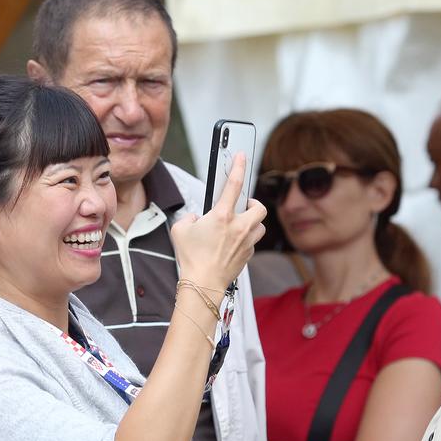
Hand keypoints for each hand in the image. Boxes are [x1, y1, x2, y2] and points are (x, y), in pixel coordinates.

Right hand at [171, 154, 265, 290]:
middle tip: (241, 206)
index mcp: (222, 216)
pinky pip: (252, 241)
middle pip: (259, 206)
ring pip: (260, 225)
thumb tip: (197, 218)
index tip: (241, 156)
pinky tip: (232, 243)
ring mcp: (246, 241)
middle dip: (252, 203)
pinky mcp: (248, 255)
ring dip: (252, 222)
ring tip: (238, 225)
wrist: (203, 284)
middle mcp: (239, 226)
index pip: (234, 184)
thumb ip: (189, 217)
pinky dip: (246, 239)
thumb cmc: (192, 258)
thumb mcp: (181, 229)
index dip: (238, 166)